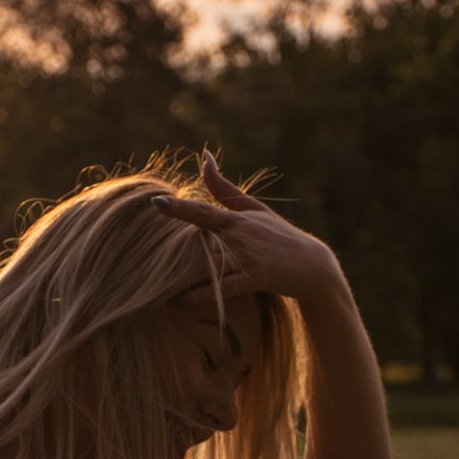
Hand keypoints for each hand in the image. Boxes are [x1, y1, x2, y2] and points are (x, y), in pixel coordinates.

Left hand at [152, 151, 343, 305]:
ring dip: (184, 273)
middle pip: (202, 237)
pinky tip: (181, 301)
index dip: (179, 208)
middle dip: (176, 241)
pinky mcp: (257, 278)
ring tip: (155, 282)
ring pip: (211, 264)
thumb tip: (204, 157)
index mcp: (236, 219)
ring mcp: (249, 257)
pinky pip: (225, 287)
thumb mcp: (252, 209)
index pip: (203, 211)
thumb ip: (223, 188)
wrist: (311, 266)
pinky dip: (203, 295)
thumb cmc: (277, 236)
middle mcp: (240, 235)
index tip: (156, 203)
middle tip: (147, 244)